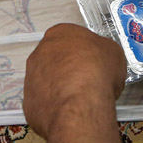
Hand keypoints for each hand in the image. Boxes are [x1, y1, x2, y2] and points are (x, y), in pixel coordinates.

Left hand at [24, 23, 128, 142]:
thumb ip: (102, 51)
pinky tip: (70, 109)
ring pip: (47, 80)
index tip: (93, 60)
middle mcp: (40, 53)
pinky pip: (44, 102)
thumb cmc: (96, 73)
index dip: (84, 50)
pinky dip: (55, 105)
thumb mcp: (113, 51)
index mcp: (59, 33)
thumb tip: (102, 59)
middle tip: (86, 78)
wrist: (81, 104)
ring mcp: (31, 78)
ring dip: (60, 86)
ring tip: (80, 96)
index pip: (70, 37)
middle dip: (69, 67)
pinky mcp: (29, 102)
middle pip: (55, 57)